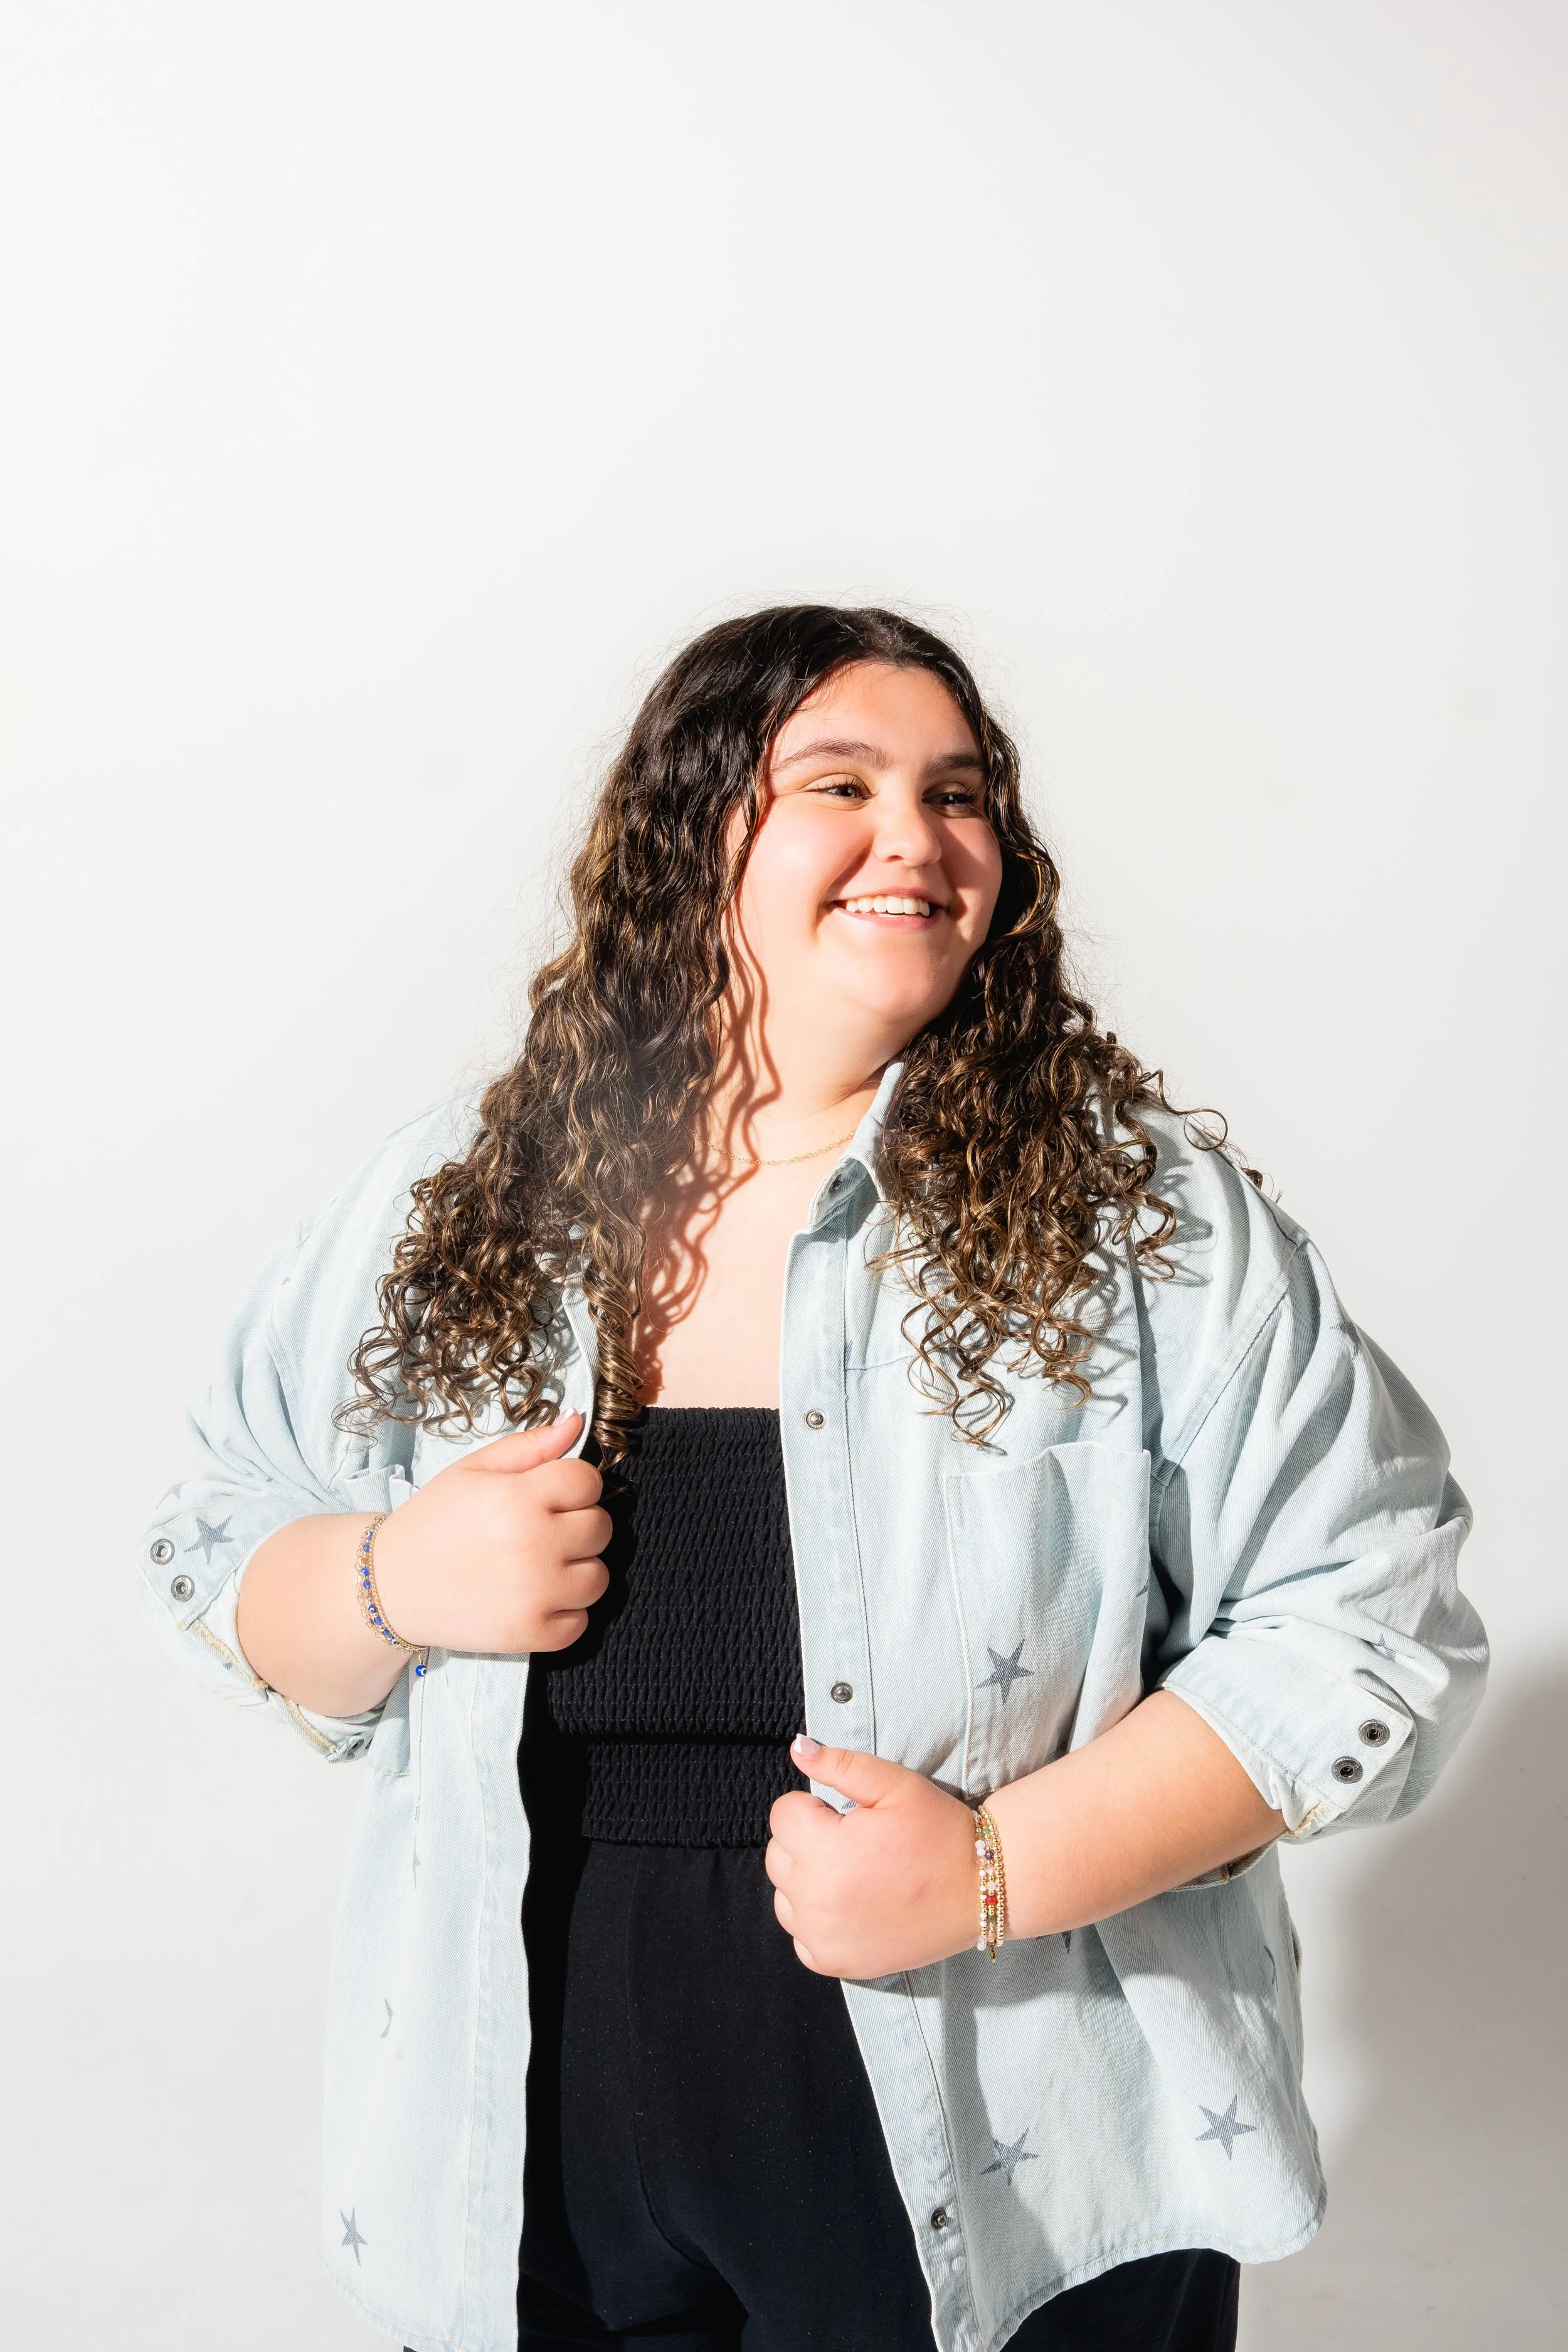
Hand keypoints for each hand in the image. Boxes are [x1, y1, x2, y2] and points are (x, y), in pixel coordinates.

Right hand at [371, 1411, 610, 1654]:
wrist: (391, 1585)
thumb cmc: (435, 1520)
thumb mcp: (473, 1470)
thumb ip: (530, 1445)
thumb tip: (577, 1420)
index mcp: (518, 1498)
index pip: (589, 1481)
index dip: (575, 1485)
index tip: (553, 1495)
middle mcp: (533, 1545)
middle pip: (601, 1527)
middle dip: (579, 1523)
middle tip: (542, 1530)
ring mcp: (535, 1595)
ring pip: (599, 1577)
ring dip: (577, 1569)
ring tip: (540, 1565)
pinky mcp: (530, 1634)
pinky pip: (581, 1621)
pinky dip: (565, 1612)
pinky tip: (535, 1598)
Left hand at [764, 1737, 977, 1978]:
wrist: (981, 1889)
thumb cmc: (939, 1831)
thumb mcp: (895, 1784)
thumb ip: (840, 1764)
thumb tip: (797, 1748)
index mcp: (826, 1851)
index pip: (783, 1815)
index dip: (815, 1806)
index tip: (847, 1816)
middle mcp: (816, 1900)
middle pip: (779, 1855)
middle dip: (808, 1841)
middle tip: (854, 1843)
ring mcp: (823, 1938)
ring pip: (785, 1895)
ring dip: (808, 1880)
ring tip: (854, 1873)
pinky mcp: (835, 1963)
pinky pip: (800, 1935)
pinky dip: (817, 1921)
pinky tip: (852, 1905)